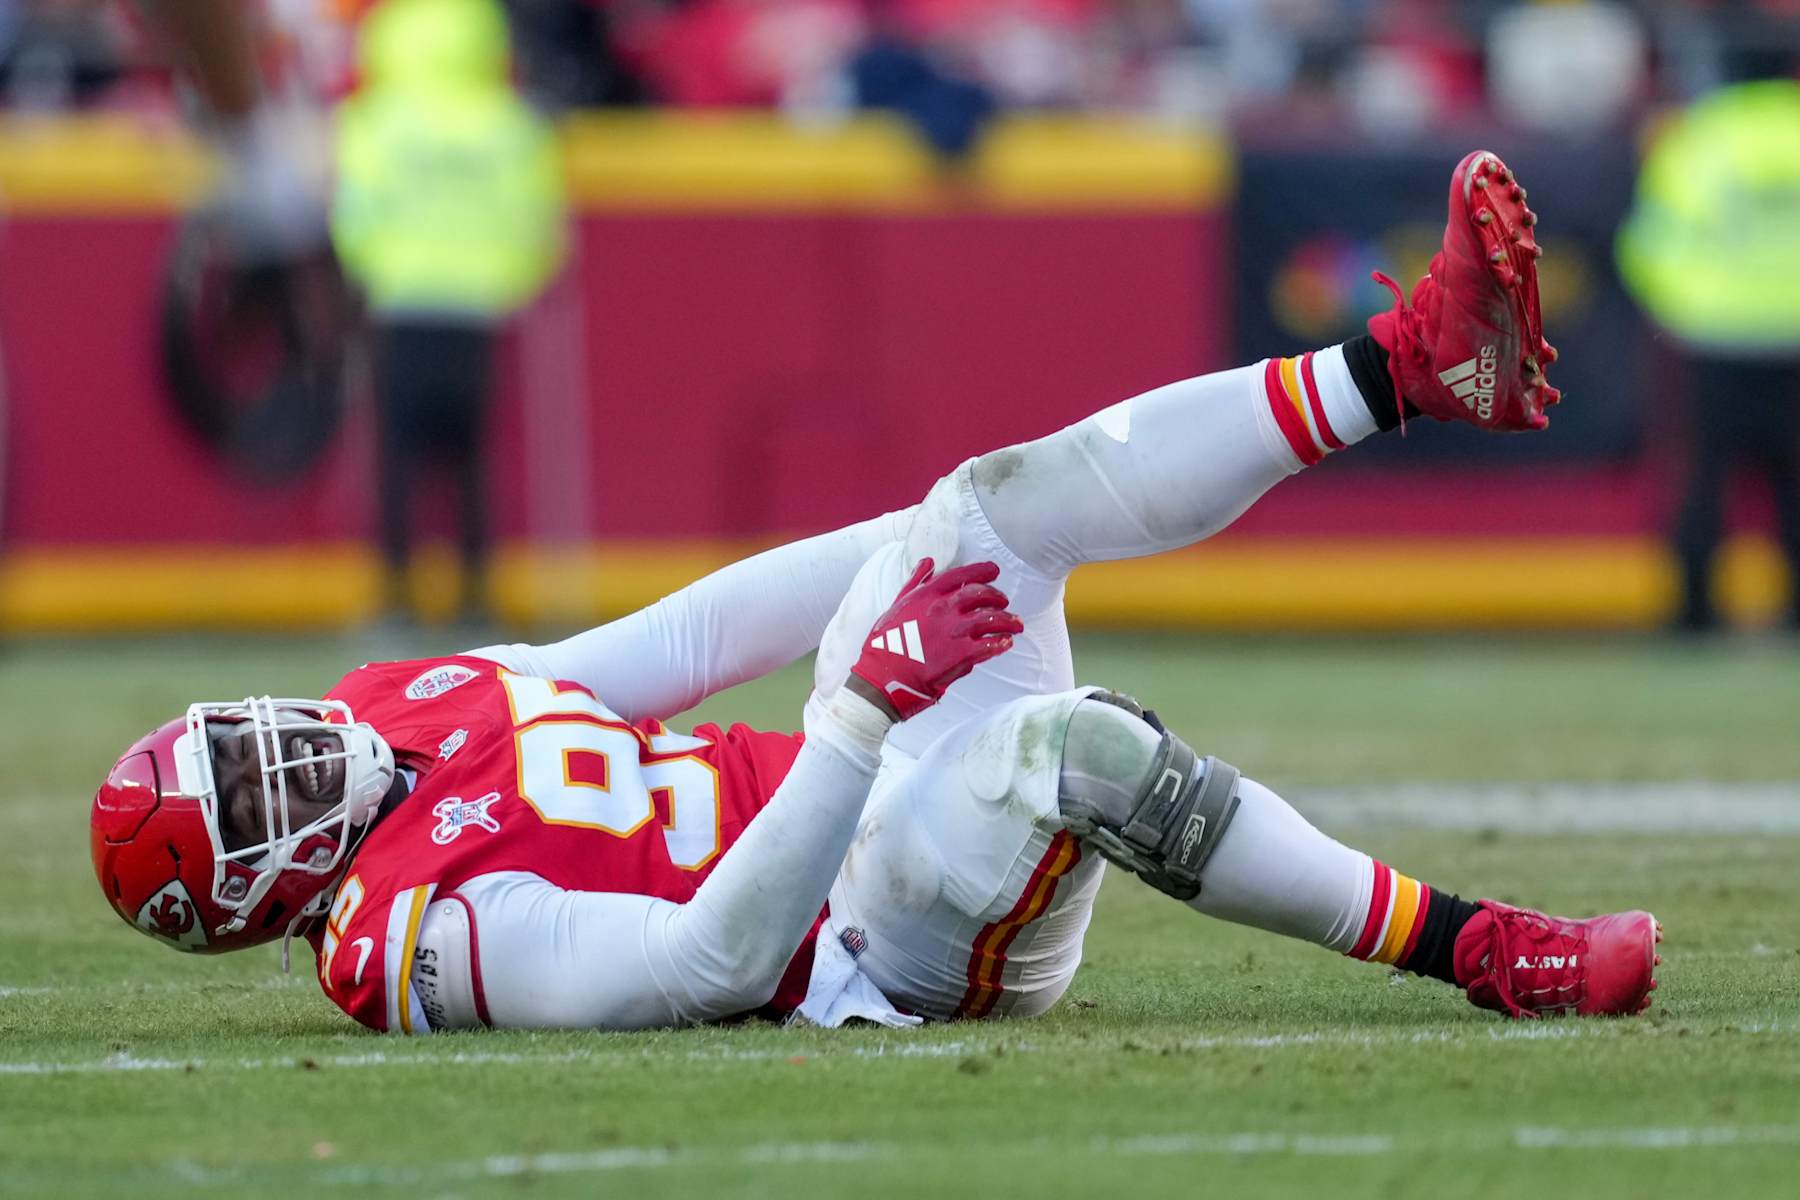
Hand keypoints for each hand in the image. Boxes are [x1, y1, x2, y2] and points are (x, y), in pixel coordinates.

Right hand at [846, 558, 1022, 720]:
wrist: (882, 679)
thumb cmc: (885, 645)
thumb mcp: (896, 606)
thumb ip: (915, 583)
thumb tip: (928, 563)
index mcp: (927, 595)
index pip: (961, 575)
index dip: (982, 570)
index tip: (994, 571)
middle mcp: (943, 608)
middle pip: (981, 594)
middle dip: (997, 596)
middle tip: (1004, 601)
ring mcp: (955, 631)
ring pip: (992, 618)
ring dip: (1008, 620)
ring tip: (1015, 624)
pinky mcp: (962, 655)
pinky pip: (991, 645)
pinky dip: (1002, 643)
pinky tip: (1006, 643)